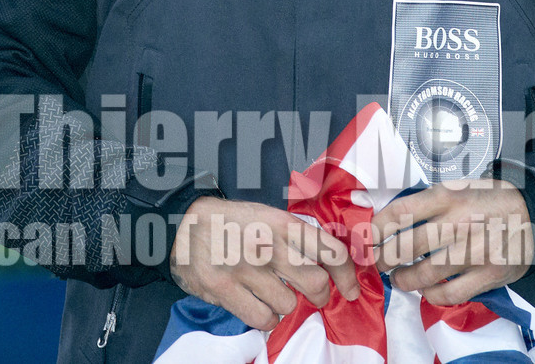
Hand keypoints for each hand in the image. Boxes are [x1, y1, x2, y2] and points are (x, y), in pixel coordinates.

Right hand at [170, 197, 361, 330]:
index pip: (330, 250)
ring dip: (285, 304)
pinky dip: (266, 317)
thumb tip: (331, 263)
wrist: (183, 222)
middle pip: (316, 284)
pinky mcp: (225, 288)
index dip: (348, 275)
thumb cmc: (232, 221)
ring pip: (289, 305)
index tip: (351, 289)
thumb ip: (296, 237)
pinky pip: (263, 318)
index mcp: (282, 223)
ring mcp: (246, 268)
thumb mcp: (267, 215)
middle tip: (313, 296)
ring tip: (272, 293)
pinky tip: (257, 303)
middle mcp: (267, 244)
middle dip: (319, 296)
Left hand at [370, 177, 533, 305]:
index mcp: (447, 197)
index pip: (399, 212)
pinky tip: (427, 290)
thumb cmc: (491, 199)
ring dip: (404, 280)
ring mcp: (473, 251)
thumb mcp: (458, 187)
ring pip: (423, 274)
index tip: (367, 239)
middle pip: (405, 247)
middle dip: (384, 259)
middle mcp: (458, 223)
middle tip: (378, 263)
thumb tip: (389, 218)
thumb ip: (427, 202)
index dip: (376, 229)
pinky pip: (448, 294)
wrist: (534, 214)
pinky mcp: (487, 275)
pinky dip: (431, 296)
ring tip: (399, 278)